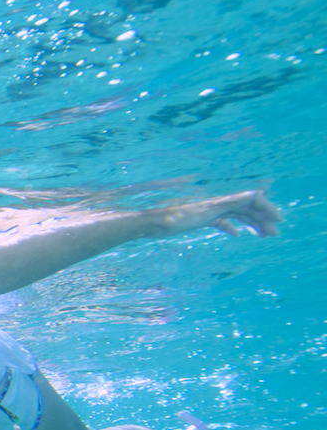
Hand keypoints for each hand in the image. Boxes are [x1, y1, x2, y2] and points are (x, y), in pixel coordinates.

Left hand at [148, 190, 282, 238]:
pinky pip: (221, 222)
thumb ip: (229, 203)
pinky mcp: (201, 219)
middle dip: (263, 219)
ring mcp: (209, 211)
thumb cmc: (173, 219)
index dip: (267, 209)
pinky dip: (231, 227)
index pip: (251, 200)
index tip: (278, 221)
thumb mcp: (204, 212)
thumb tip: (254, 193)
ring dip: (252, 224)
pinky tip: (237, 235)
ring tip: (263, 236)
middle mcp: (217, 204)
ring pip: (237, 215)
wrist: (151, 223)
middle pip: (247, 208)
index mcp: (220, 202)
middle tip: (274, 234)